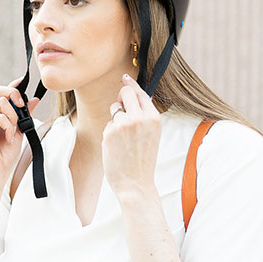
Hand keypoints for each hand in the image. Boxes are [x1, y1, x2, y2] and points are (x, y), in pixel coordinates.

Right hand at [0, 78, 40, 188]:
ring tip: (13, 132)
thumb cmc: (4, 157)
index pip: (0, 93)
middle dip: (13, 94)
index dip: (12, 84)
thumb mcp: (18, 132)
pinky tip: (9, 139)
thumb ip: (23, 116)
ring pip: (0, 102)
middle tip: (21, 108)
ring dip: (13, 115)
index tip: (23, 80)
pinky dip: (8, 126)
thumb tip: (33, 100)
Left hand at [102, 74, 160, 199]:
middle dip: (120, 97)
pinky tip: (117, 147)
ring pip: (114, 109)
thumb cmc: (143, 160)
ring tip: (124, 139)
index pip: (140, 93)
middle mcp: (140, 118)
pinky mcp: (110, 132)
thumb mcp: (152, 134)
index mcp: (154, 118)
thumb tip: (133, 95)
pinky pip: (108, 124)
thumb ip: (145, 116)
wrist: (136, 183)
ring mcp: (124, 124)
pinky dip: (110, 133)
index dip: (130, 85)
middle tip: (121, 109)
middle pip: (124, 93)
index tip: (124, 78)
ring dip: (116, 119)